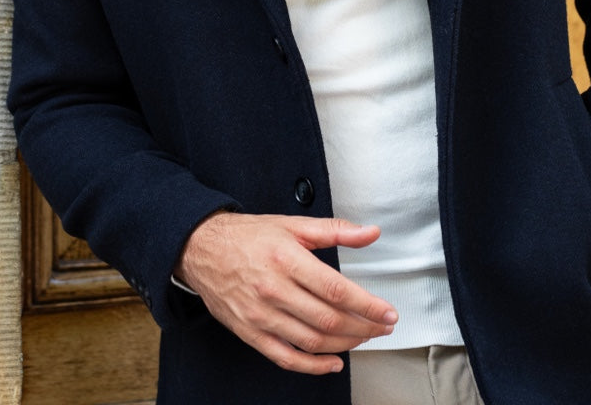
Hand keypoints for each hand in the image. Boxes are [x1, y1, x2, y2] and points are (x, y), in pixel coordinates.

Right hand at [176, 212, 397, 374]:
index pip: (336, 289)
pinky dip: (313, 366)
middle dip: (364, 327)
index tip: (387, 312)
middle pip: (328, 320)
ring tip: (364, 338)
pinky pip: (286, 357)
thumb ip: (335, 230)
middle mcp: (274, 289)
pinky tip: (333, 362)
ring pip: (312, 341)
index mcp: (287, 259)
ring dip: (345, 345)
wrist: (203, 249)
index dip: (367, 305)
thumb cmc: (249, 236)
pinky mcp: (251, 333)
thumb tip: (369, 233)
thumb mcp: (293, 225)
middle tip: (382, 326)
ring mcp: (262, 315)